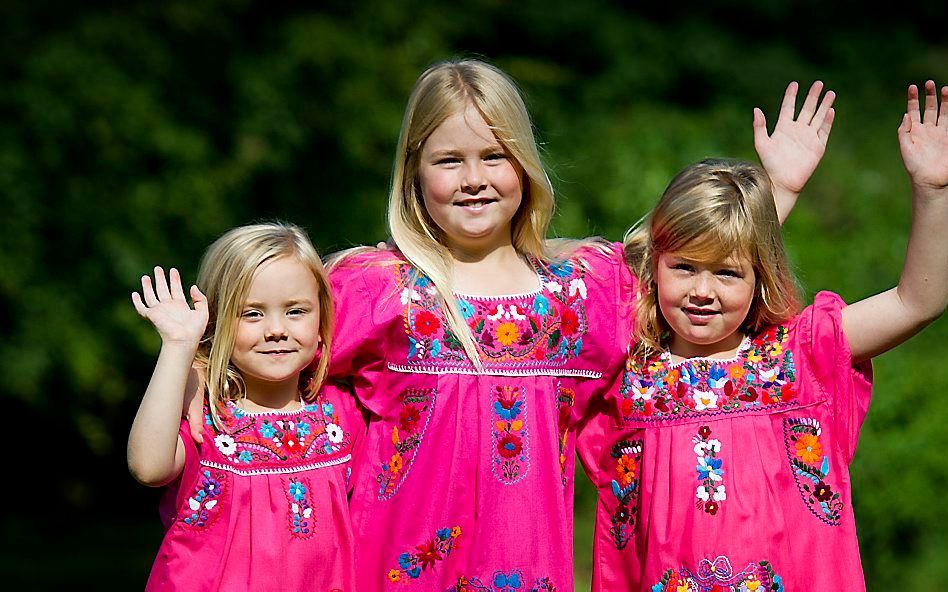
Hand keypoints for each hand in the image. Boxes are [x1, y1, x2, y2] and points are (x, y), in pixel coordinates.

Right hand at [132, 267, 208, 346]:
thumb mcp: (203, 312)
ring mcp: (159, 311)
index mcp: (180, 306)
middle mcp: (169, 307)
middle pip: (162, 290)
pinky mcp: (152, 315)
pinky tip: (135, 294)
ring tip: (146, 277)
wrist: (183, 340)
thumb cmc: (194, 330)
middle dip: (160, 279)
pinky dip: (137, 301)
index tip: (173, 270)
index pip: (176, 289)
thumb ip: (200, 299)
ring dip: (148, 286)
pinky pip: (142, 308)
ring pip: (151, 296)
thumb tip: (192, 286)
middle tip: (158, 268)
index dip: (174, 280)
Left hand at [754, 81, 835, 196]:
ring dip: (824, 105)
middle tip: (818, 83)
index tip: (795, 84)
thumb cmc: (769, 164)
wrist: (782, 182)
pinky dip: (828, 121)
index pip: (788, 107)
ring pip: (818, 117)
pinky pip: (824, 131)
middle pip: (807, 109)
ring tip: (830, 92)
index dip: (791, 96)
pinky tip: (831, 110)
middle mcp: (797, 131)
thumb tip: (756, 109)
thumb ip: (759, 126)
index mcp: (782, 128)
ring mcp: (808, 138)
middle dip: (812, 96)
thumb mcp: (761, 143)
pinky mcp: (817, 147)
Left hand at [898, 80, 947, 189]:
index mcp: (914, 132)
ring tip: (944, 88)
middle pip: (929, 108)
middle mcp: (927, 130)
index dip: (912, 99)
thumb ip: (904, 131)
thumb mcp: (905, 148)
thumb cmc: (915, 167)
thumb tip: (906, 115)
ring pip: (942, 112)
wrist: (931, 180)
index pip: (913, 111)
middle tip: (929, 82)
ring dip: (943, 100)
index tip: (912, 87)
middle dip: (929, 95)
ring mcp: (940, 133)